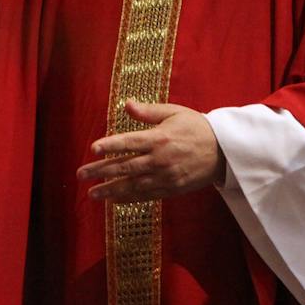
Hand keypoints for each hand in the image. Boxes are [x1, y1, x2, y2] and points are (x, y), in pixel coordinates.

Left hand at [77, 101, 225, 201]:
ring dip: (110, 189)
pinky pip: (146, 195)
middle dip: (100, 171)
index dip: (109, 145)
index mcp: (159, 138)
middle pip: (125, 166)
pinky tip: (114, 200)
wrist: (223, 151)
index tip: (93, 149)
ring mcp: (165, 176)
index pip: (128, 142)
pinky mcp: (171, 188)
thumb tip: (126, 105)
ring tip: (92, 193)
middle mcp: (160, 159)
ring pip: (132, 185)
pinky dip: (129, 198)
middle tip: (81, 175)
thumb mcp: (174, 112)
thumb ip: (148, 111)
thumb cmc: (196, 127)